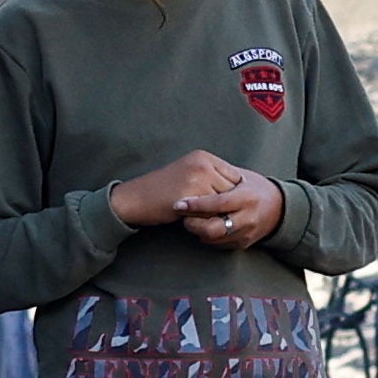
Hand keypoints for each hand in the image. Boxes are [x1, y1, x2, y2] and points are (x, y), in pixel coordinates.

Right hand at [103, 148, 245, 230]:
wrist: (135, 198)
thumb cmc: (163, 190)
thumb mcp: (189, 174)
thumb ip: (212, 177)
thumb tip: (241, 189)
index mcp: (204, 156)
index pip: (236, 177)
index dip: (231, 194)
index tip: (225, 205)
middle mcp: (203, 164)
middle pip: (233, 190)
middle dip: (227, 205)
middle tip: (219, 215)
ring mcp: (197, 178)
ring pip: (224, 202)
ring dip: (218, 213)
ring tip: (207, 218)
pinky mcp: (191, 196)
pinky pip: (211, 213)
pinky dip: (208, 220)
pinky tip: (198, 221)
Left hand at [179, 165, 286, 249]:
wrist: (279, 208)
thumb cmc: (254, 188)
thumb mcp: (241, 177)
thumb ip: (220, 178)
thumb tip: (193, 175)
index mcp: (247, 198)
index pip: (218, 203)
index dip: (197, 205)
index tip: (179, 203)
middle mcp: (248, 218)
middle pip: (214, 229)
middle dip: (193, 225)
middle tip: (182, 216)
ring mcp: (246, 233)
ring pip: (214, 239)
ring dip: (197, 231)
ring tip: (189, 220)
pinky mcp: (243, 244)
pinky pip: (219, 244)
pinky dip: (207, 236)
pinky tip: (202, 226)